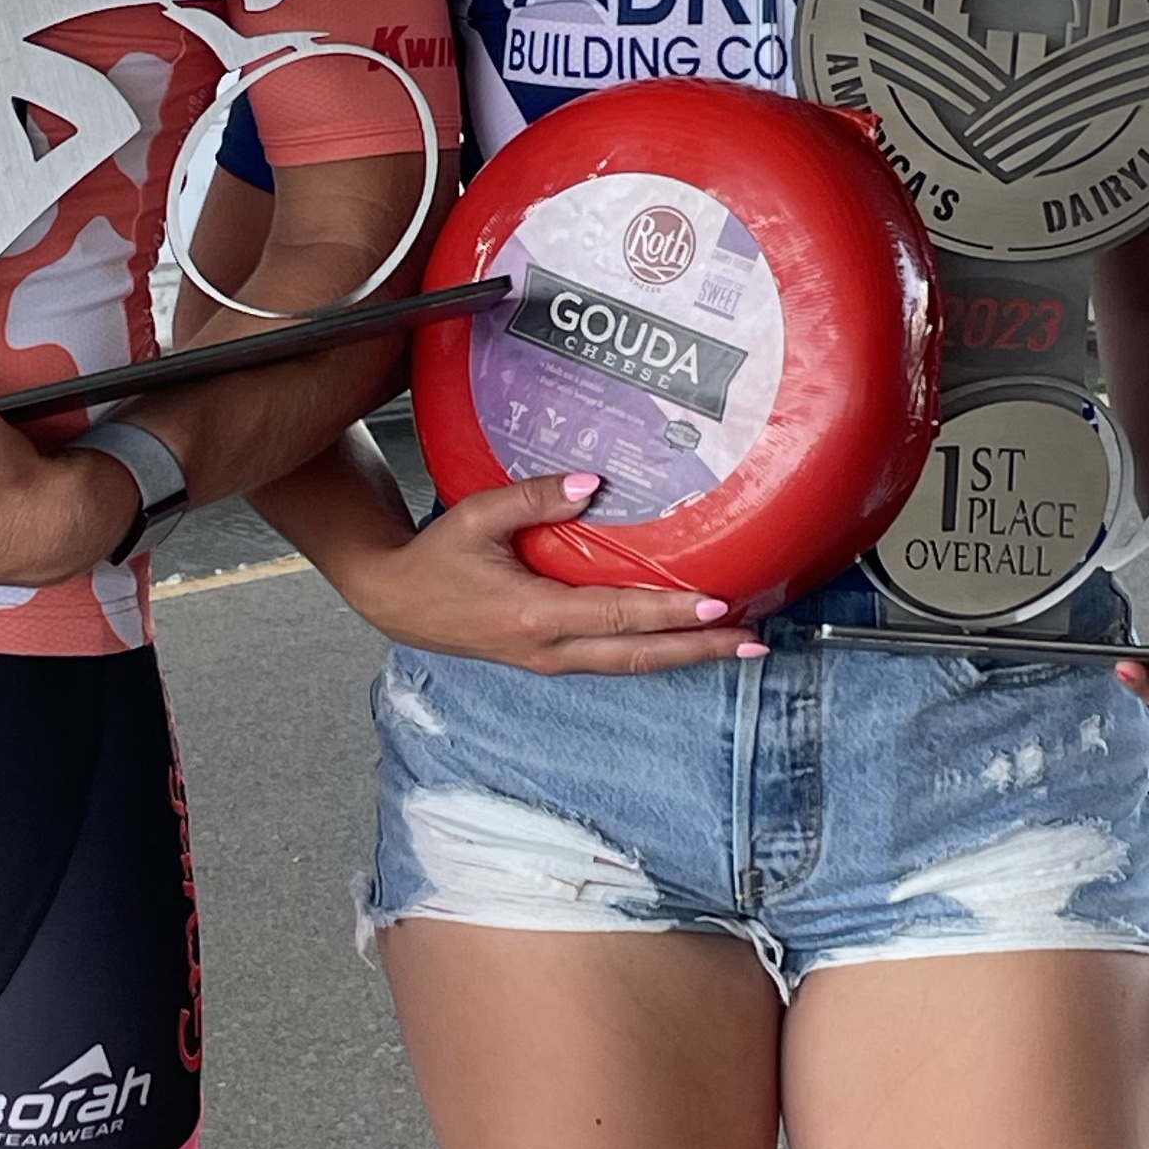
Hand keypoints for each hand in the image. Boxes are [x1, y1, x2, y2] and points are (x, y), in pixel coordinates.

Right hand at [345, 472, 758, 674]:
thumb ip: (531, 497)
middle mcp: (548, 648)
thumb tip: (591, 483)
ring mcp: (549, 661)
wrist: (393, 602)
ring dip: (685, 655)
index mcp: (534, 615)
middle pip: (639, 656)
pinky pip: (611, 660)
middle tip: (756, 642)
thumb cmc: (432, 559)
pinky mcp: (547, 659)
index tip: (719, 605)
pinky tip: (680, 639)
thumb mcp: (475, 517)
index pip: (619, 616)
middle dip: (701, 650)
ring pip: (630, 665)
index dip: (672, 612)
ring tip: (736, 643)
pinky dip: (653, 651)